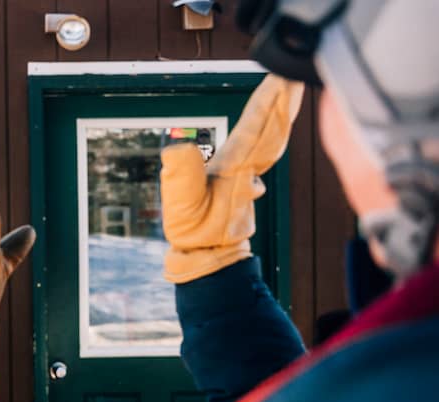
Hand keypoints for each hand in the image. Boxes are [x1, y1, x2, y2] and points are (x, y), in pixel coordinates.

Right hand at [160, 74, 302, 282]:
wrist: (209, 258)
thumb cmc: (195, 234)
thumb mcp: (182, 207)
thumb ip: (181, 175)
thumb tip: (178, 143)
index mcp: (235, 167)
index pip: (256, 128)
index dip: (269, 102)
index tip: (282, 78)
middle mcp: (248, 168)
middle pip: (272, 127)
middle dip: (283, 99)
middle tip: (294, 72)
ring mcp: (249, 174)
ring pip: (273, 137)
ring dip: (281, 111)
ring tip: (289, 88)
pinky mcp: (244, 181)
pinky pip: (266, 148)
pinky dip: (273, 129)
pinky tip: (274, 124)